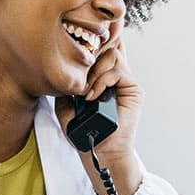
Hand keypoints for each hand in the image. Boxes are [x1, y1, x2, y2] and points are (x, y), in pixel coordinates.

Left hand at [54, 37, 143, 194]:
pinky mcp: (133, 89)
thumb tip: (61, 67)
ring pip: (112, 54)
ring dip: (95, 71)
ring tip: (86, 91)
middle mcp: (114, 76)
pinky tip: (93, 96)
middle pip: (106, 46)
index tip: (74, 50)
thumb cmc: (85, 132)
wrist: (100, 150)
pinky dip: (102, 80)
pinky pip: (118, 70)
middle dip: (89, 57)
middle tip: (79, 77)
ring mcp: (125, 81)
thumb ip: (64, 87)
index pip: (99, 50)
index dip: (90, 44)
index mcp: (100, 77)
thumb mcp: (65, 106)